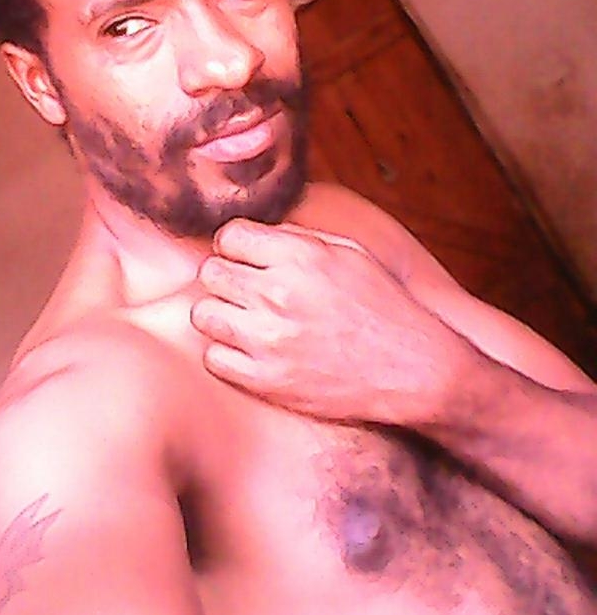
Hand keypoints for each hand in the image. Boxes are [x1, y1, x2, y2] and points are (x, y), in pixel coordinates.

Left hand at [191, 218, 467, 425]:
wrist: (412, 369)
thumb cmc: (383, 307)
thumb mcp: (349, 253)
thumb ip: (296, 239)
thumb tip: (252, 234)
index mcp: (299, 256)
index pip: (228, 236)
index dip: (235, 246)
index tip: (246, 259)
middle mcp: (278, 294)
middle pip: (210, 273)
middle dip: (225, 277)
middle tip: (245, 290)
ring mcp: (269, 340)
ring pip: (203, 315)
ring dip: (220, 314)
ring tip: (243, 319)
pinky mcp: (266, 380)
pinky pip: (213, 358)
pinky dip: (224, 352)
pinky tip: (248, 349)